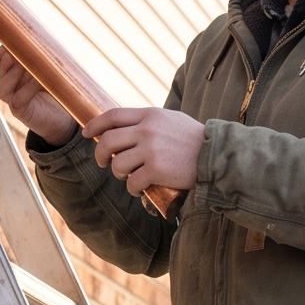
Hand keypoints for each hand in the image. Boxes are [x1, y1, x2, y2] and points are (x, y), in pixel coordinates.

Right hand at [0, 46, 77, 145]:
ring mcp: (12, 98)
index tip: (14, 41)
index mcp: (12, 71)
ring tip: (31, 66)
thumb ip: (43, 57)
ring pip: (4, 85)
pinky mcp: (19, 111)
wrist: (62, 118)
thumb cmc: (56, 91)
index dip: (2, 49)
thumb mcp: (49, 70)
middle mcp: (9, 84)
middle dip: (10, 57)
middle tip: (22, 51)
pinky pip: (18, 98)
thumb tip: (43, 38)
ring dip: (17, 72)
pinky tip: (39, 81)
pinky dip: (28, 88)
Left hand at [82, 107, 204, 196]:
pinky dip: (132, 189)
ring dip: (118, 174)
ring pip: (117, 164)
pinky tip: (139, 189)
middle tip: (103, 163)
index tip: (87, 134)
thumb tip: (125, 128)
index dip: (95, 125)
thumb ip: (149, 121)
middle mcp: (147, 130)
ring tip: (129, 178)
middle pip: (108, 141)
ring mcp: (151, 150)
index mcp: (150, 115)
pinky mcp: (156, 170)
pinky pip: (132, 182)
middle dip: (100, 155)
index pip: (113, 115)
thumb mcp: (171, 120)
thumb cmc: (195, 140)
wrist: (217, 155)